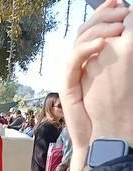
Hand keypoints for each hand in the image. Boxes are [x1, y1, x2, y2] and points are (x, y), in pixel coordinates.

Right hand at [59, 0, 129, 170]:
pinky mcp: (68, 83)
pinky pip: (74, 60)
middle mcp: (82, 62)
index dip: (108, 12)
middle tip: (122, 11)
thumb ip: (122, 58)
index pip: (97, 27)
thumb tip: (128, 35)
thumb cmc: (113, 110)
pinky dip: (87, 48)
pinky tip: (103, 44)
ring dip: (98, 29)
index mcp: (94, 58)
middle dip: (104, 16)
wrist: (100, 135)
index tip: (122, 4)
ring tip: (117, 29)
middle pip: (86, 28)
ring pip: (78, 40)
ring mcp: (74, 72)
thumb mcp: (123, 76)